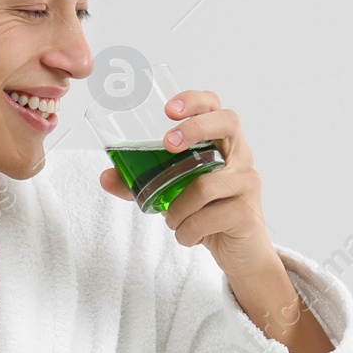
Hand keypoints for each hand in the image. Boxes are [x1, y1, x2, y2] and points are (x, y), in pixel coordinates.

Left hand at [99, 87, 279, 281]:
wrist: (241, 252)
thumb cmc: (208, 212)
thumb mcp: (173, 194)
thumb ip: (141, 184)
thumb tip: (105, 176)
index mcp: (222, 144)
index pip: (216, 107)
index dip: (195, 100)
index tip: (168, 109)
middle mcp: (240, 156)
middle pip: (227, 122)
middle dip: (194, 128)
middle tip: (167, 145)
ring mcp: (247, 182)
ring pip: (204, 186)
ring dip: (177, 209)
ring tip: (172, 220)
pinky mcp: (247, 213)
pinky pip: (206, 219)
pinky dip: (187, 231)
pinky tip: (187, 235)